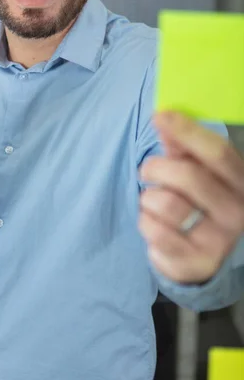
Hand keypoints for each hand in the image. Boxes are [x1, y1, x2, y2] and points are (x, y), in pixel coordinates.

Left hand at [139, 112, 243, 283]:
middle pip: (189, 176)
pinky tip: (155, 224)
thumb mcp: (199, 172)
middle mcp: (237, 212)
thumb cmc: (200, 202)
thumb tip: (163, 117)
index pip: (217, 152)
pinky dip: (146, 223)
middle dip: (157, 167)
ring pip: (166, 204)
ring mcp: (219, 241)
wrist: (207, 254)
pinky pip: (155, 232)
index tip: (160, 115)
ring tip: (153, 202)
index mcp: (241, 183)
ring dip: (149, 199)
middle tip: (147, 171)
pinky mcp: (197, 263)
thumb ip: (182, 147)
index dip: (187, 131)